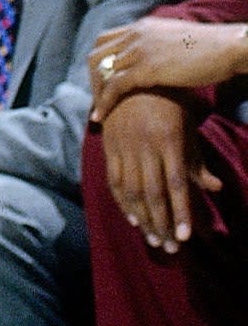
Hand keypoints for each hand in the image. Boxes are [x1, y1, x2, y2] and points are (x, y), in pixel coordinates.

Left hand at [89, 18, 247, 119]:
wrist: (229, 47)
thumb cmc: (212, 49)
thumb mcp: (178, 42)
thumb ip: (161, 47)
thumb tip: (160, 62)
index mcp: (141, 27)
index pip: (104, 40)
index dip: (99, 62)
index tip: (101, 82)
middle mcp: (135, 35)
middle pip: (97, 54)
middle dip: (93, 78)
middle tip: (98, 100)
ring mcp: (139, 50)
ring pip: (101, 70)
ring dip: (96, 93)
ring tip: (97, 113)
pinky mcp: (147, 68)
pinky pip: (115, 85)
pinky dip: (104, 102)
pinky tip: (102, 117)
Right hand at [101, 89, 220, 253]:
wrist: (132, 78)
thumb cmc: (169, 105)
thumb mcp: (187, 130)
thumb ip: (197, 161)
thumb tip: (216, 187)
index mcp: (168, 141)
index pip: (175, 185)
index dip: (180, 213)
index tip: (186, 238)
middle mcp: (144, 146)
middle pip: (153, 193)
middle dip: (162, 223)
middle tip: (170, 247)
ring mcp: (123, 145)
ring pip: (132, 190)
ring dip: (143, 218)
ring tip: (153, 239)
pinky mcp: (109, 145)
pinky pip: (114, 178)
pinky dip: (122, 201)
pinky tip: (132, 217)